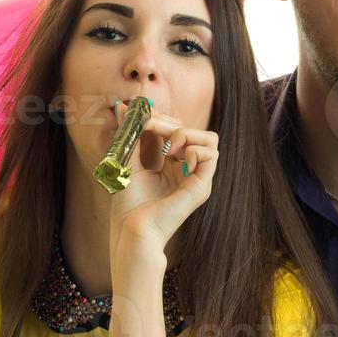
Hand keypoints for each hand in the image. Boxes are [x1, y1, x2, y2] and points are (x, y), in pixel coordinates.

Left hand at [105, 102, 218, 257]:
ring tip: (167, 148)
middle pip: (193, 131)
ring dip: (187, 134)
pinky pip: (211, 155)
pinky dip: (194, 149)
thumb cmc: (128, 204)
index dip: (162, 119)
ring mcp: (197, 179)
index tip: (141, 117)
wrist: (132, 230)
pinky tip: (176, 159)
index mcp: (173, 166)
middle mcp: (187, 171)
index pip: (179, 130)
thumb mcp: (128, 160)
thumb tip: (125, 106)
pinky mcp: (202, 187)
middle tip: (149, 129)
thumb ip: (131, 134)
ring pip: (210, 139)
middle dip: (169, 123)